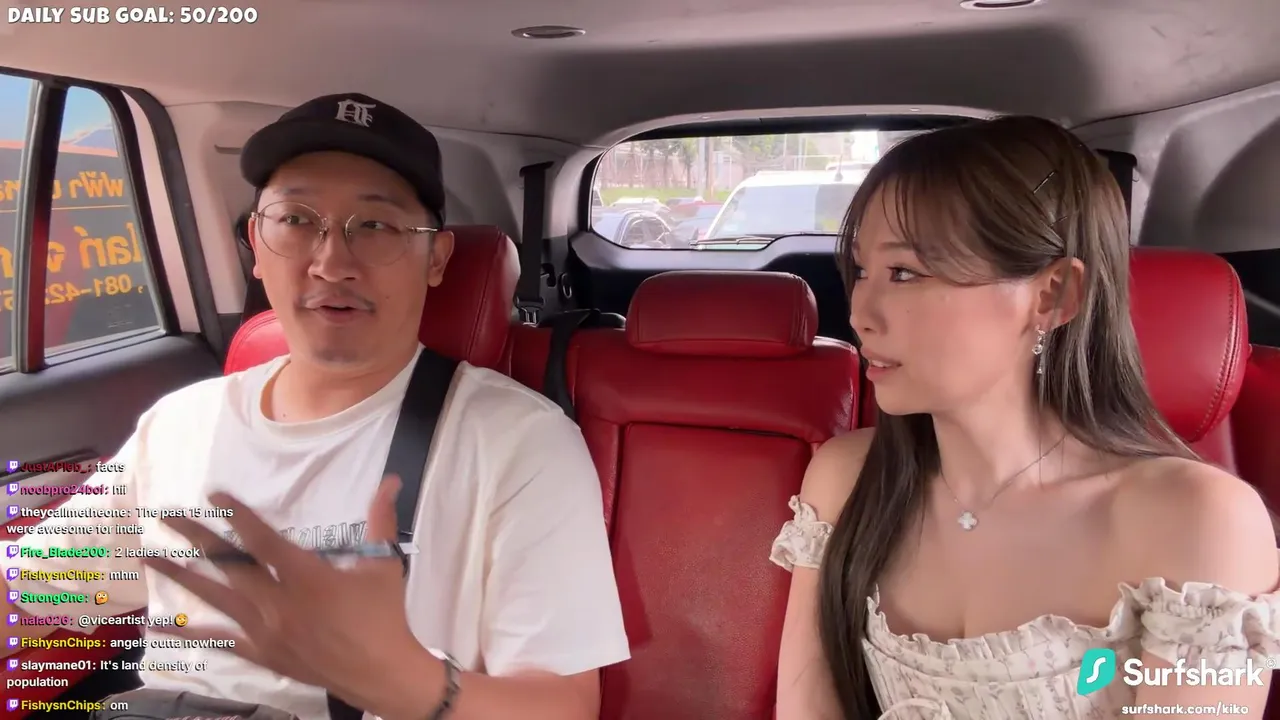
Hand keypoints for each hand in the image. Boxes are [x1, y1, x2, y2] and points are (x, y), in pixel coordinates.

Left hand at [145, 474, 443, 716]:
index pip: (262, 540)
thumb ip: (381, 520)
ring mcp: (266, 631)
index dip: (236, 516)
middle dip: (196, 538)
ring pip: (216, 599)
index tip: (214, 496)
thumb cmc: (384, 617)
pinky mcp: (264, 654)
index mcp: (306, 577)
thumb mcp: (384, 565)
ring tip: (150, 560)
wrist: (381, 673)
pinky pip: (223, 641)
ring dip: (181, 578)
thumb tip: (391, 481)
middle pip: (228, 565)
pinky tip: (163, 625)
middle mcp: (278, 603)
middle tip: (167, 517)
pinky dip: (194, 632)